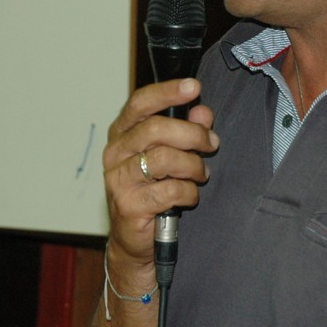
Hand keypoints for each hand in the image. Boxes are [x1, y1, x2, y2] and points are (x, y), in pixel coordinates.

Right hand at [102, 78, 217, 270]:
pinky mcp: (128, 205)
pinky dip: (189, 191)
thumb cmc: (153, 191)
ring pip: (164, 158)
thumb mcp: (171, 155)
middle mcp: (115, 152)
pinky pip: (170, 189)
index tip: (193, 87)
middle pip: (156, 128)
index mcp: (122, 133)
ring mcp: (118, 179)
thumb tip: (203, 113)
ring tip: (201, 174)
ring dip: (193, 165)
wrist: (134, 239)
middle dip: (193, 134)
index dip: (168, 92)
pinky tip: (190, 195)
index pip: (140, 102)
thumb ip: (186, 131)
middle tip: (211, 143)